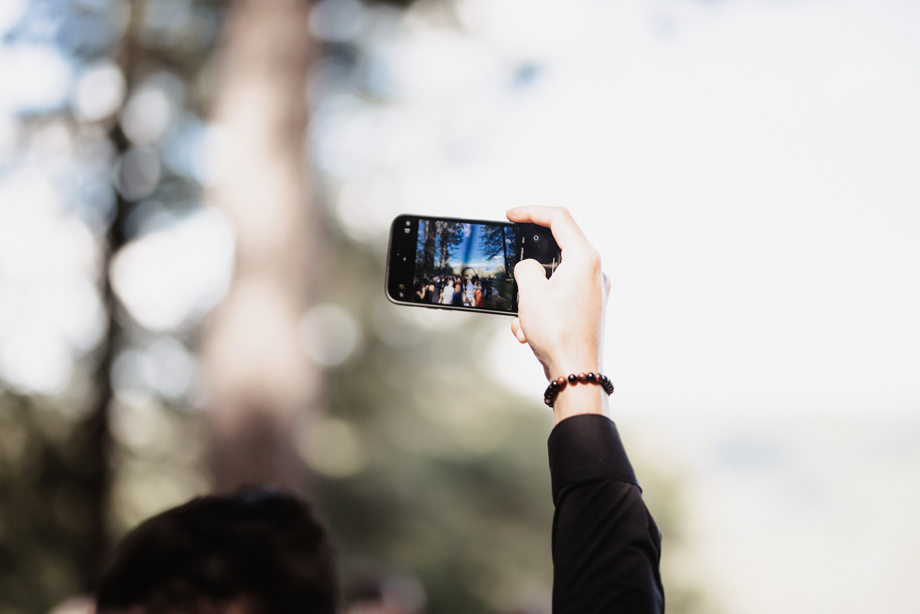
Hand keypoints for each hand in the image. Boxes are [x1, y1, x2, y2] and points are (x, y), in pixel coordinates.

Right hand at [507, 206, 609, 423]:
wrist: (577, 374)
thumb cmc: (559, 334)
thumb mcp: (530, 293)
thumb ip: (526, 268)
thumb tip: (529, 267)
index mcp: (585, 259)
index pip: (559, 218)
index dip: (532, 211)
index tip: (511, 215)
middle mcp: (595, 271)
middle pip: (557, 249)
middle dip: (528, 266)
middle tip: (513, 272)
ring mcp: (593, 291)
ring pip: (553, 279)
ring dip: (531, 296)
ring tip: (524, 320)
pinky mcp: (588, 308)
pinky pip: (559, 298)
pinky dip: (540, 310)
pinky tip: (530, 333)